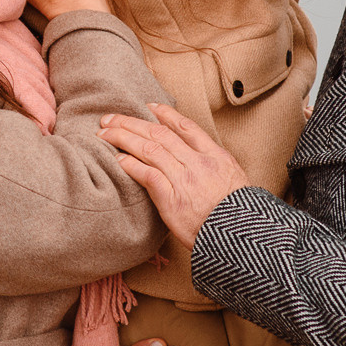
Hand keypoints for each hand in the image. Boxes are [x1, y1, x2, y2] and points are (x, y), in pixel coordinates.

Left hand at [100, 104, 250, 248]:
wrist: (241, 238)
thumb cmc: (240, 216)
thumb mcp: (237, 181)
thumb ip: (217, 168)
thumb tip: (200, 160)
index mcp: (216, 157)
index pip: (186, 127)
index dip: (166, 114)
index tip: (149, 107)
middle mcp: (199, 164)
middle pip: (159, 134)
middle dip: (131, 122)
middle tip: (110, 118)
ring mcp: (185, 180)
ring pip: (149, 149)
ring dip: (124, 138)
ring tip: (105, 133)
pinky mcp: (172, 200)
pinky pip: (148, 175)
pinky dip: (132, 165)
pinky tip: (118, 159)